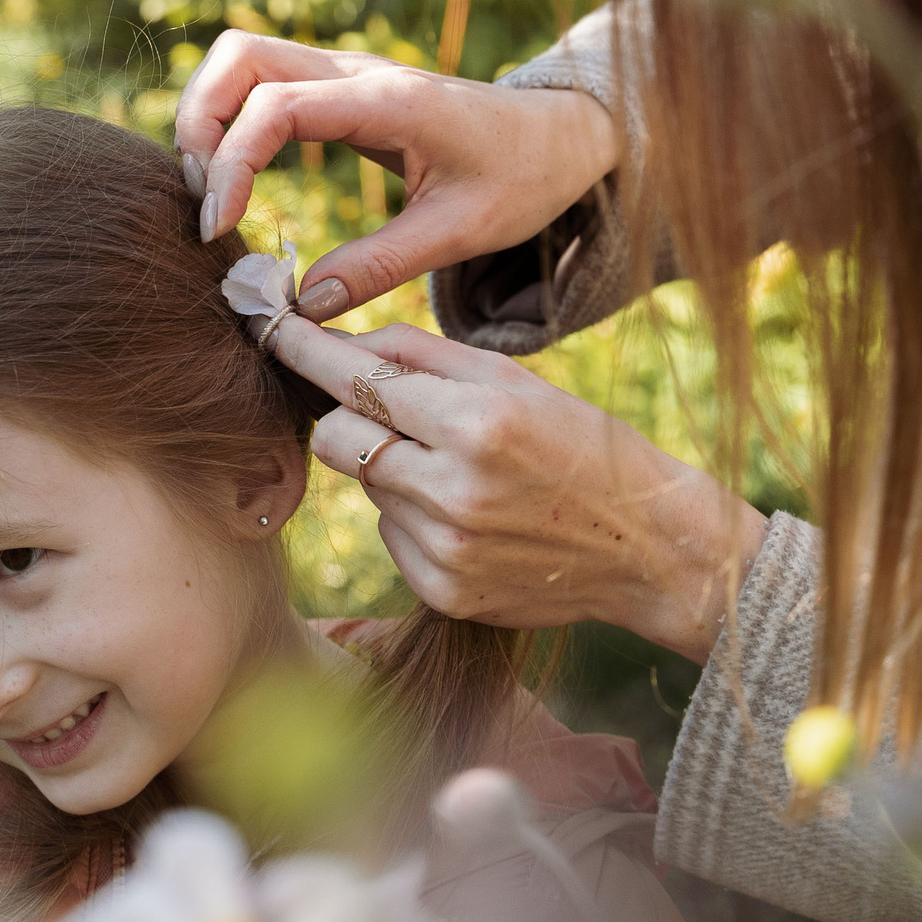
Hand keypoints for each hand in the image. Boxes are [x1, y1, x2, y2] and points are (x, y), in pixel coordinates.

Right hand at [174, 31, 617, 319]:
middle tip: (203, 199)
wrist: (560, 136)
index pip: (275, 105)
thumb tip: (302, 305)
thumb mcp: (462, 232)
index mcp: (387, 101)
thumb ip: (381, 267)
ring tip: (214, 191)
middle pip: (238, 56)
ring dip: (209, 115)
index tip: (219, 228)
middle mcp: (356, 71)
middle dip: (199, 122)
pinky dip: (233, 120)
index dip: (232, 163)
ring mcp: (345, 72)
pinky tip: (240, 180)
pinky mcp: (340, 88)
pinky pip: (263, 81)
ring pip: (242, 58)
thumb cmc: (522, 179)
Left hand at [265, 318, 766, 660]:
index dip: (304, 353)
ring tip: (461, 472)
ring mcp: (446, 548)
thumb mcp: (518, 381)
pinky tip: (471, 516)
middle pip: (337, 438)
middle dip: (346, 416)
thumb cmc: (584, 447)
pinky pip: (389, 535)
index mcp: (478, 422)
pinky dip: (413, 516)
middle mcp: (455, 489)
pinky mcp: (443, 591)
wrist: (650, 549)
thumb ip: (425, 356)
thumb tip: (343, 341)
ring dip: (392, 468)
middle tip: (390, 411)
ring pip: (363, 486)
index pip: (356, 380)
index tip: (270, 330)